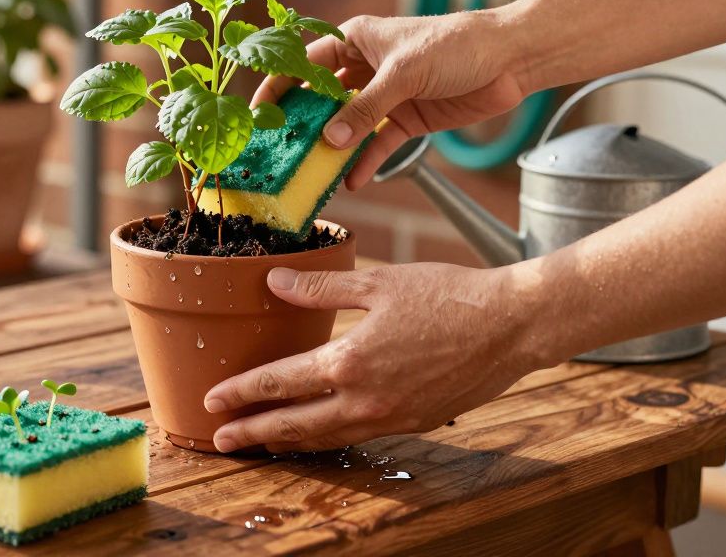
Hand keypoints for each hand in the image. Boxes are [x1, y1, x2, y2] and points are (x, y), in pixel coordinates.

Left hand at [204, 263, 547, 452]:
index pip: (279, 383)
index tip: (213, 401)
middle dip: (253, 434)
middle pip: (294, 425)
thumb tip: (274, 282)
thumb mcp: (379, 283)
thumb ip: (321, 289)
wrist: (511, 326)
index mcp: (350, 361)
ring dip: (288, 442)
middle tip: (220, 440)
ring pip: (327, 437)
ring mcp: (392, 418)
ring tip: (261, 443)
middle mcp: (365, 400)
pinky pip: (359, 436)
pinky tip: (320, 432)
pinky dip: (329, 438)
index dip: (242, 393)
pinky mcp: (415, 423)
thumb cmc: (449, 295)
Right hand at [253, 9, 530, 189]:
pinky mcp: (407, 118)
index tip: (258, 113)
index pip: (304, 62)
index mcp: (355, 39)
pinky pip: (378, 144)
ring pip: (348, 125)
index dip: (278, 85)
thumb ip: (366, 108)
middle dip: (303, 124)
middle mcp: (364, 66)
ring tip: (313, 174)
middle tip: (281, 152)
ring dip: (334, 149)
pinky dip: (367, 161)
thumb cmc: (457, 45)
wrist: (511, 59)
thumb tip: (330, 139)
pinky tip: (352, 180)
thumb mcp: (405, 73)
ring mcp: (385, 95)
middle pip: (322, 98)